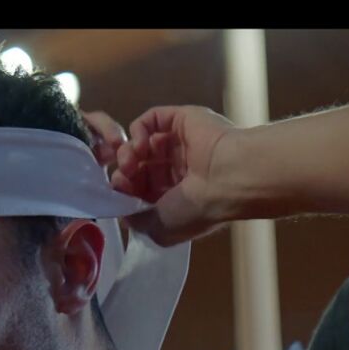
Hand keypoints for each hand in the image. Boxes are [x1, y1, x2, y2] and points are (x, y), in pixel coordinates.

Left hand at [86, 106, 239, 245]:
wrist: (229, 178)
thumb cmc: (196, 209)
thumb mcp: (161, 229)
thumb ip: (137, 221)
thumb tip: (124, 208)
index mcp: (178, 195)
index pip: (141, 190)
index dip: (125, 190)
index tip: (120, 193)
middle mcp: (179, 169)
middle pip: (138, 166)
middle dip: (124, 172)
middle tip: (122, 177)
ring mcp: (180, 143)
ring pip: (141, 144)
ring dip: (128, 153)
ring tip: (131, 162)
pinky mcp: (181, 120)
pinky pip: (151, 120)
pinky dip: (137, 131)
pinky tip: (140, 145)